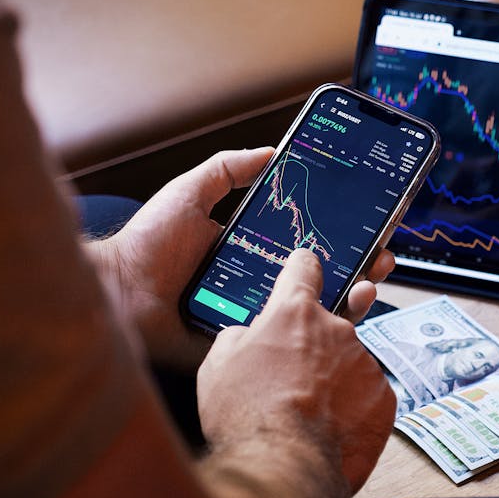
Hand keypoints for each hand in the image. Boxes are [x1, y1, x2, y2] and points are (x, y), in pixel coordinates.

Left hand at [86, 148, 396, 369]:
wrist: (116, 293)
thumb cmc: (146, 244)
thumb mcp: (190, 192)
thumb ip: (227, 169)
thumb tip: (271, 151)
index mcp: (253, 250)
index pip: (309, 242)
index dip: (343, 234)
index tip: (372, 224)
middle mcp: (260, 283)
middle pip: (322, 277)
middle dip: (360, 267)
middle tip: (382, 257)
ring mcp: (256, 316)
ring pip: (313, 311)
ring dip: (349, 298)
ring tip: (369, 285)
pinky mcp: (246, 346)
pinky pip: (286, 344)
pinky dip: (316, 335)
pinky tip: (339, 319)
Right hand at [197, 249, 396, 495]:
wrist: (282, 465)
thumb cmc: (246, 415)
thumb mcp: (218, 363)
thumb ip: (240, 336)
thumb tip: (250, 336)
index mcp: (294, 313)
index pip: (304, 269)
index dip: (303, 268)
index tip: (308, 268)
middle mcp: (337, 329)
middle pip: (328, 326)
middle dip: (313, 346)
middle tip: (292, 378)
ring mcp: (364, 362)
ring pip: (348, 363)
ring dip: (333, 380)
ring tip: (307, 412)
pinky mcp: (384, 396)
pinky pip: (367, 394)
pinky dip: (352, 407)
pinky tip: (330, 427)